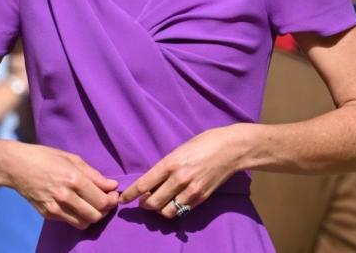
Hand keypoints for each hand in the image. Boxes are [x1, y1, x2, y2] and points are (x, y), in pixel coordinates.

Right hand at [6, 144, 118, 228]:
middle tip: (106, 201)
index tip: (113, 194)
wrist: (16, 166)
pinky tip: (77, 205)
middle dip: (105, 209)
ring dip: (93, 216)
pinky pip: (69, 222)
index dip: (112, 200)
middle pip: (95, 215)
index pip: (101, 200)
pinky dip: (78, 217)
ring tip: (93, 205)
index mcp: (74, 179)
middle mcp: (65, 196)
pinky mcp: (47, 214)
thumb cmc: (45, 157)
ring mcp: (55, 207)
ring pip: (84, 223)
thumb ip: (94, 174)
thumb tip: (111, 185)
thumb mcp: (72, 158)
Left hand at [120, 125, 248, 218]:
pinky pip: (181, 211)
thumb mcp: (180, 149)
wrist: (231, 149)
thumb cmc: (205, 143)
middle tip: (143, 201)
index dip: (131, 194)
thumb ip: (166, 166)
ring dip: (159, 209)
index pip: (144, 184)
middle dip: (144, 204)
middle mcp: (179, 179)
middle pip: (153, 203)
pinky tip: (174, 202)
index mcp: (170, 163)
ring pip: (166, 212)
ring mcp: (191, 191)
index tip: (123, 199)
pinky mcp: (201, 198)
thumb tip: (153, 180)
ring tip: (159, 203)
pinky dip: (174, 209)